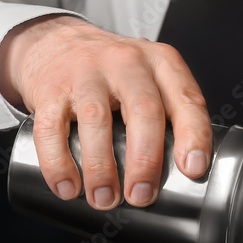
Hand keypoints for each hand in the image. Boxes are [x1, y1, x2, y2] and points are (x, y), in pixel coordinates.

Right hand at [0, 15, 211, 209]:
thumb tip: (181, 179)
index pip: (186, 99)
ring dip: (101, 169)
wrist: (58, 42)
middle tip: (141, 196)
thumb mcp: (151, 81)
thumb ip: (169, 116)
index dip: (193, 135)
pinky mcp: (49, 87)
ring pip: (96, 120)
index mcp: (161, 64)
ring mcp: (86, 72)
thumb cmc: (115, 75)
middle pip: (143, 110)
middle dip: (145, 161)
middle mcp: (126, 62)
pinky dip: (58, 164)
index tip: (192, 169)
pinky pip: (51, 129)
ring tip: (104, 199)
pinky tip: (67, 188)